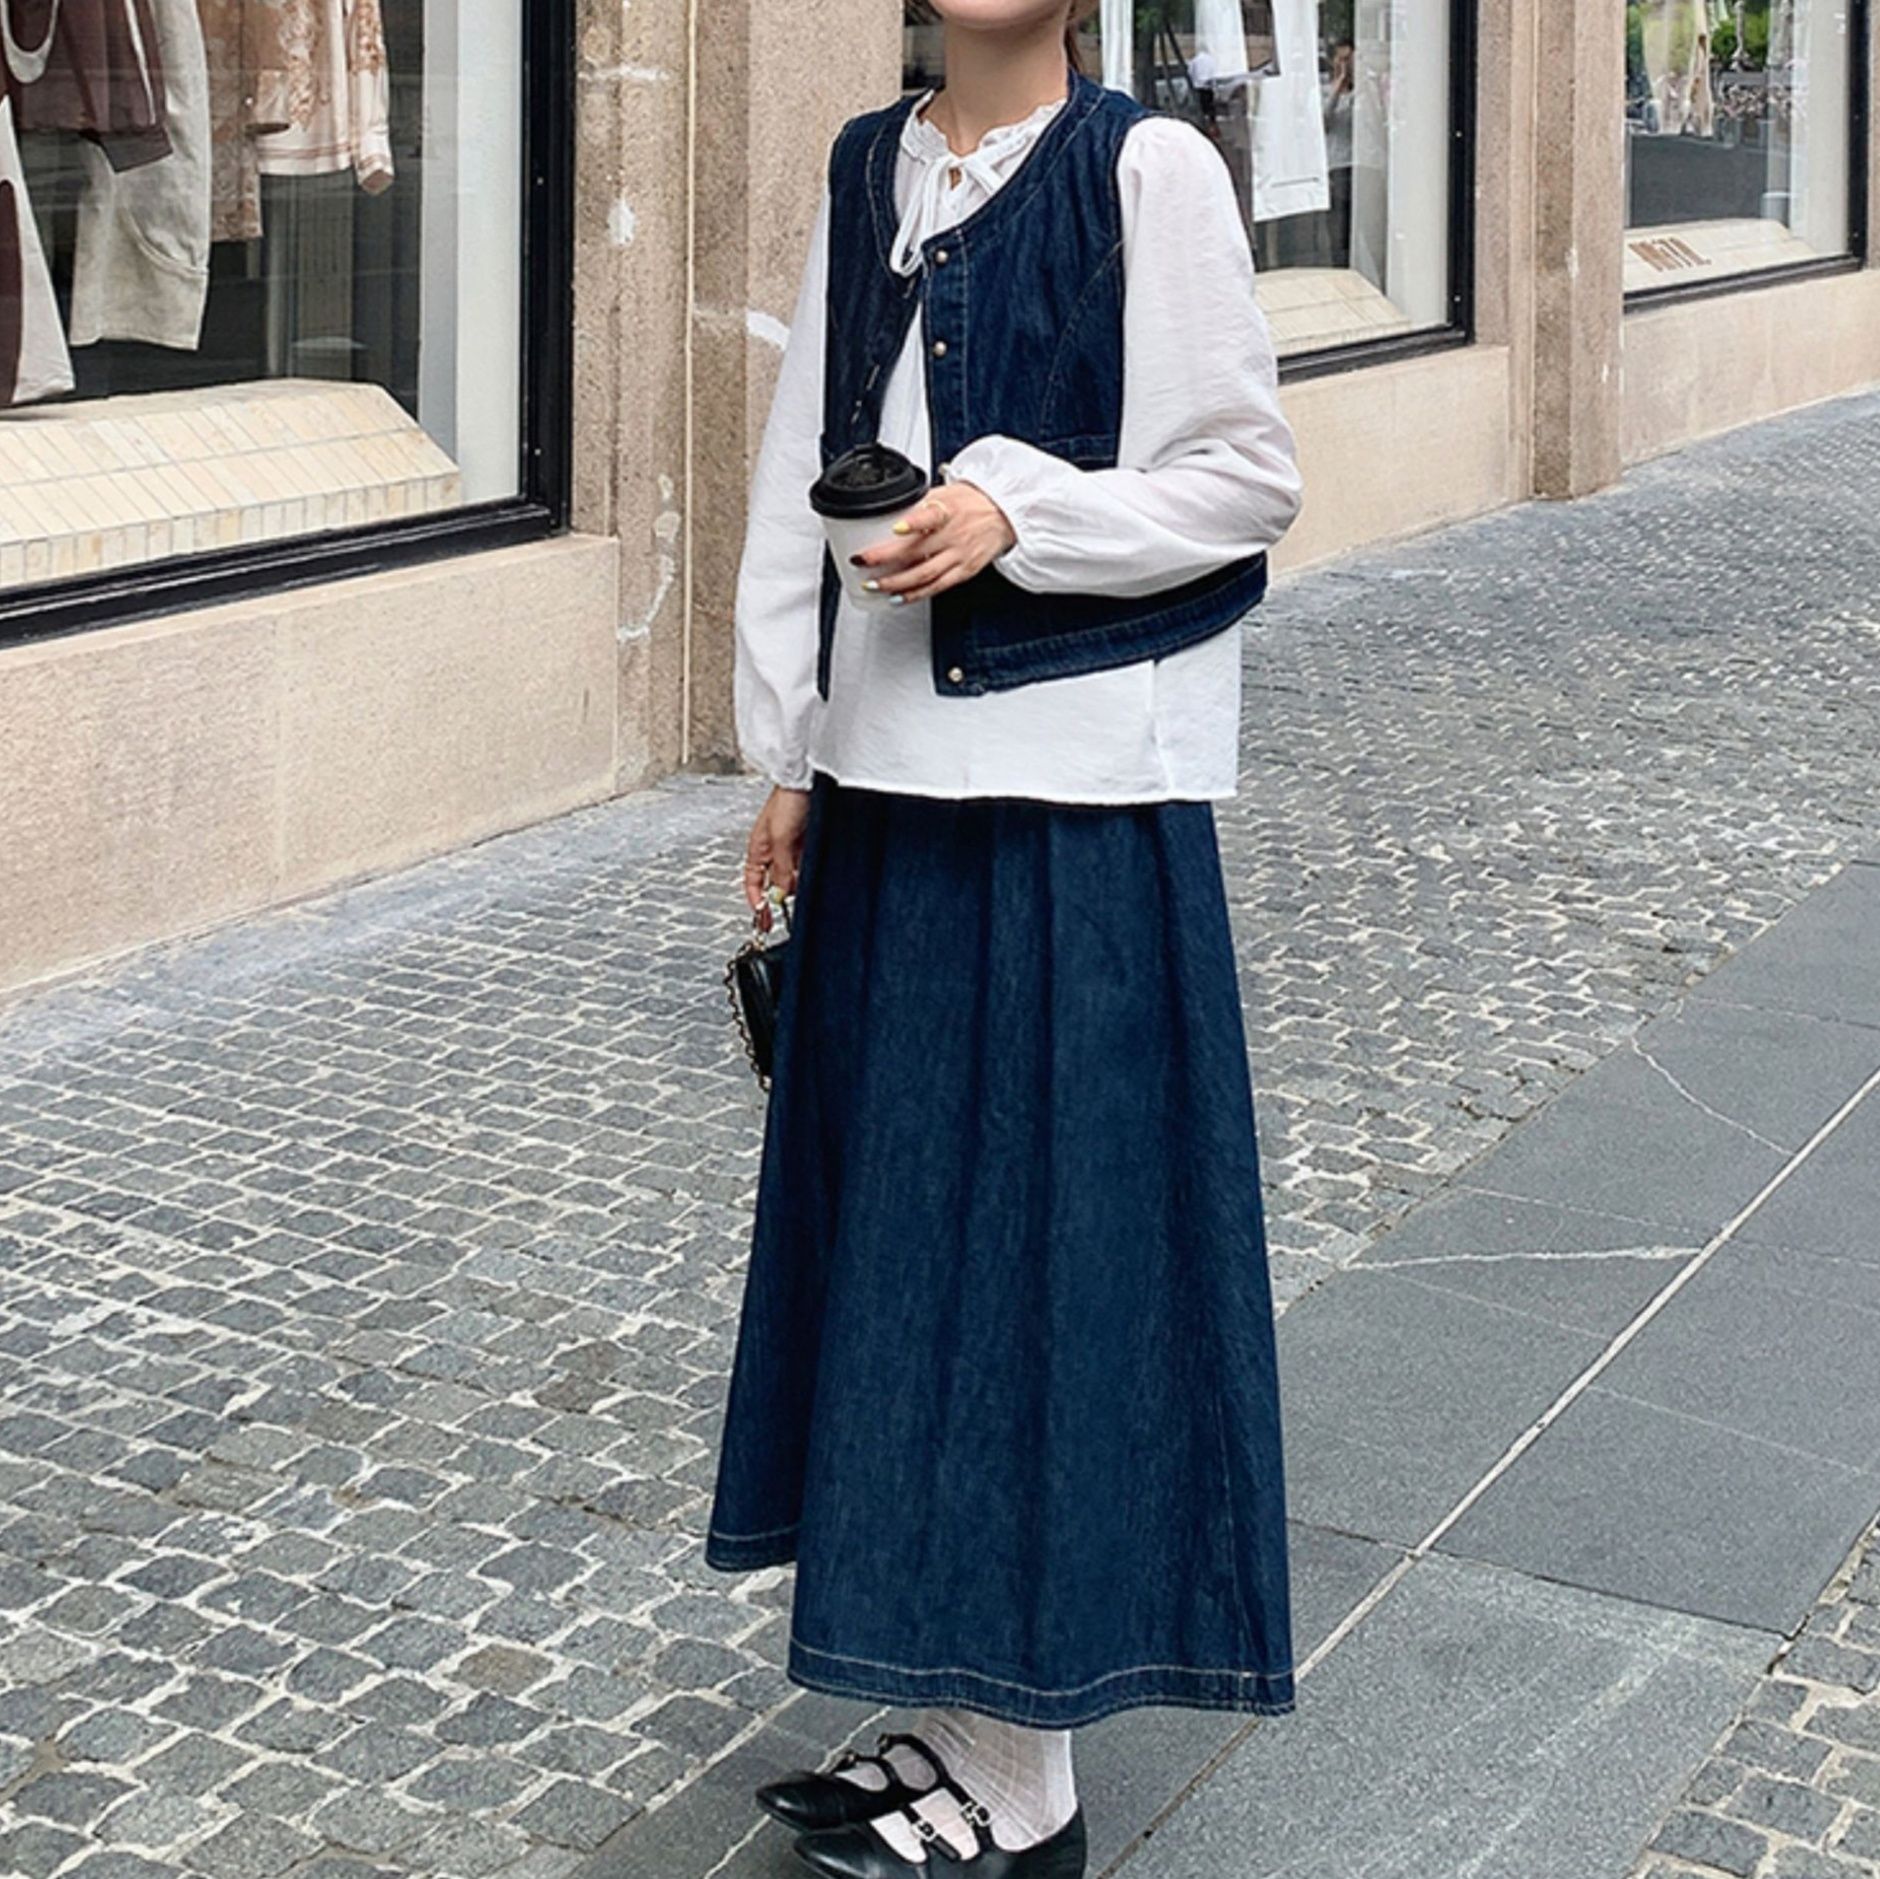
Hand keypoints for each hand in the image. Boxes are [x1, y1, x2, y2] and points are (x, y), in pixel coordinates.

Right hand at [742, 784, 810, 927]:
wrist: (808, 780)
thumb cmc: (788, 799)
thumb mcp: (781, 839)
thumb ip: (781, 867)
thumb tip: (781, 891)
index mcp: (758, 847)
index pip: (751, 881)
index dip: (755, 899)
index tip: (761, 916)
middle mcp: (773, 848)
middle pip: (773, 881)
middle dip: (777, 897)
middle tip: (780, 917)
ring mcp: (790, 845)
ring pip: (790, 874)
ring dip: (794, 886)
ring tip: (800, 898)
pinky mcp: (806, 841)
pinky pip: (803, 864)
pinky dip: (806, 874)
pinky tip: (812, 881)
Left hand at [851, 480, 1017, 604]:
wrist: (1004, 514)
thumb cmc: (972, 502)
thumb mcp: (945, 492)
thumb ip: (918, 503)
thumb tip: (887, 509)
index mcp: (948, 511)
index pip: (931, 515)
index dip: (913, 522)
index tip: (896, 527)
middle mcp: (953, 535)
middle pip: (917, 551)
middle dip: (885, 559)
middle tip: (862, 561)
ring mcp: (959, 556)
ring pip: (924, 575)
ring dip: (896, 583)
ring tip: (874, 585)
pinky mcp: (964, 572)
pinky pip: (936, 587)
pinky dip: (915, 595)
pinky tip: (897, 598)